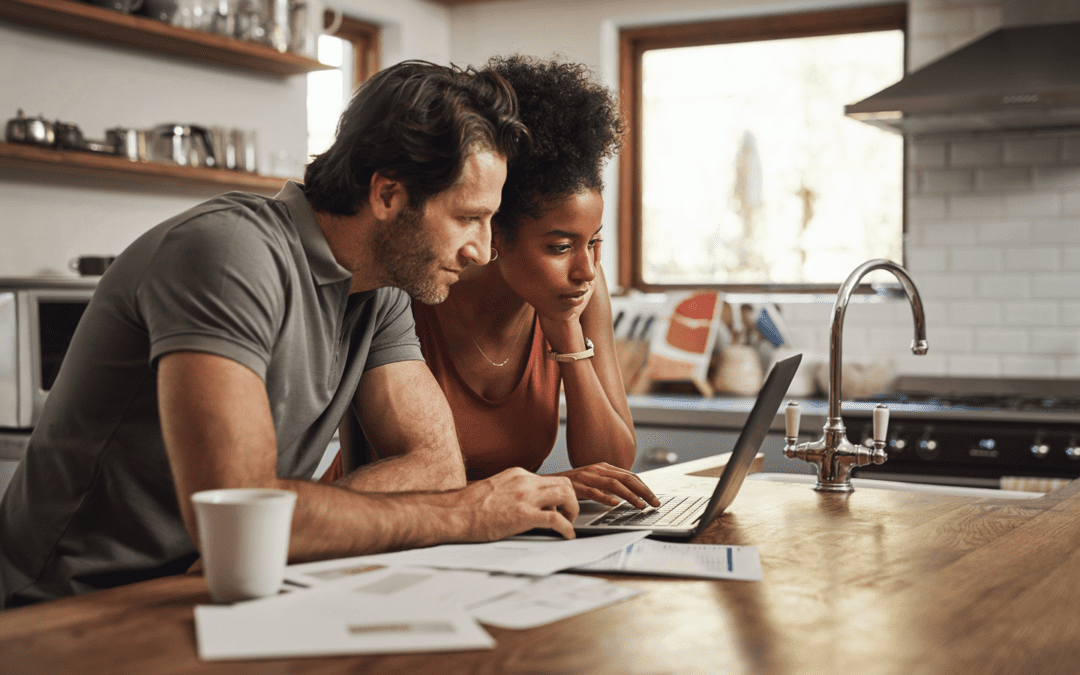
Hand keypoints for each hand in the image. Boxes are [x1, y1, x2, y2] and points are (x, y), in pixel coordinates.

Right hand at [459, 468, 579, 539]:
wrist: (453, 513)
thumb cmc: (467, 506)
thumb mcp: (495, 490)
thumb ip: (513, 492)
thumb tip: (524, 505)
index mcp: (517, 475)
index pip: (550, 479)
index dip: (559, 494)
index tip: (560, 506)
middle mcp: (524, 481)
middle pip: (564, 483)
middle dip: (572, 500)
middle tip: (569, 515)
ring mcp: (525, 497)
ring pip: (566, 495)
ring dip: (573, 511)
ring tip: (569, 524)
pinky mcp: (523, 515)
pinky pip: (556, 520)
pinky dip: (567, 529)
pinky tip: (566, 536)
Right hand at [555, 463, 659, 508]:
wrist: (548, 482)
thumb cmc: (572, 484)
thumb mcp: (593, 481)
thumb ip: (608, 484)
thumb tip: (627, 494)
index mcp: (603, 467)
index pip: (630, 475)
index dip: (644, 486)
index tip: (654, 498)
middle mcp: (597, 469)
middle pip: (626, 478)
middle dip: (643, 491)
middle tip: (654, 503)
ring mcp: (587, 477)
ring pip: (614, 485)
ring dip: (630, 496)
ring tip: (640, 505)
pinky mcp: (577, 486)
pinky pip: (594, 492)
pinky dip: (606, 498)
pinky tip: (615, 504)